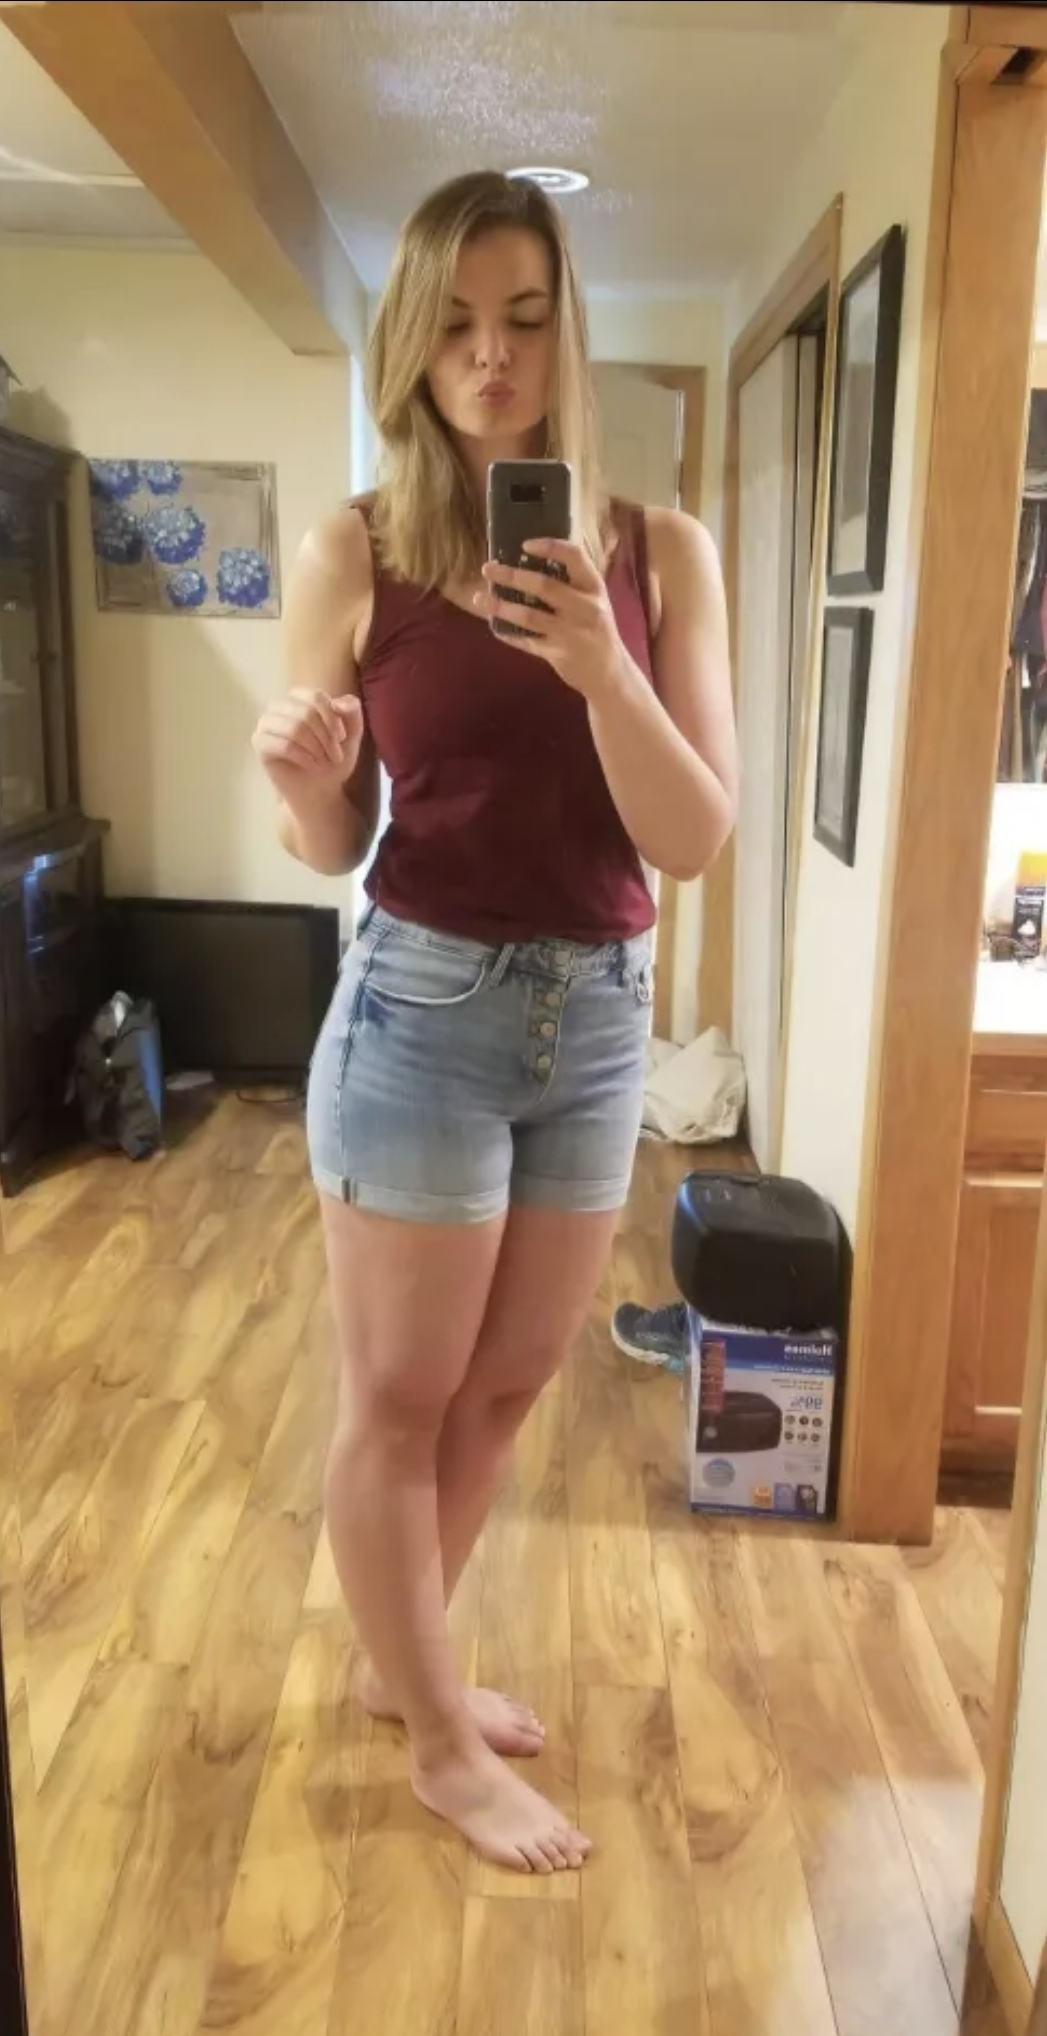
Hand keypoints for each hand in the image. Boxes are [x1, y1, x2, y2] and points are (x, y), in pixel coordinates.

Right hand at [252, 687, 363, 805]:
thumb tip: (341, 702)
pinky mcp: (260, 744)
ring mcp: (266, 724)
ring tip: (324, 762)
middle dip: (326, 738)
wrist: (319, 790)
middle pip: (306, 713)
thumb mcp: (351, 735)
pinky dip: (303, 757)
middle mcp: (278, 707)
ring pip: (294, 728)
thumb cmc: (331, 759)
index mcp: (298, 698)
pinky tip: (312, 766)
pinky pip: (283, 745)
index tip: (342, 737)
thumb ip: (352, 713)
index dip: (332, 718)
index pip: (316, 697)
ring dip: (316, 748)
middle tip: (335, 756)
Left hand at [477, 540, 626, 698]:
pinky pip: (526, 640)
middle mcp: (585, 608)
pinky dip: (508, 633)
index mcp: (594, 587)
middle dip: (511, 575)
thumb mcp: (593, 601)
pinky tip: (494, 626)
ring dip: (500, 606)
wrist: (609, 672)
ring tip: (479, 598)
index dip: (550, 546)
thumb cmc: (596, 629)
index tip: (525, 544)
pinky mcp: (558, 654)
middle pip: (544, 586)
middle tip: (488, 568)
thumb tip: (529, 560)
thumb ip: (571, 582)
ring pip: (529, 616)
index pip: (575, 557)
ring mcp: (571, 633)